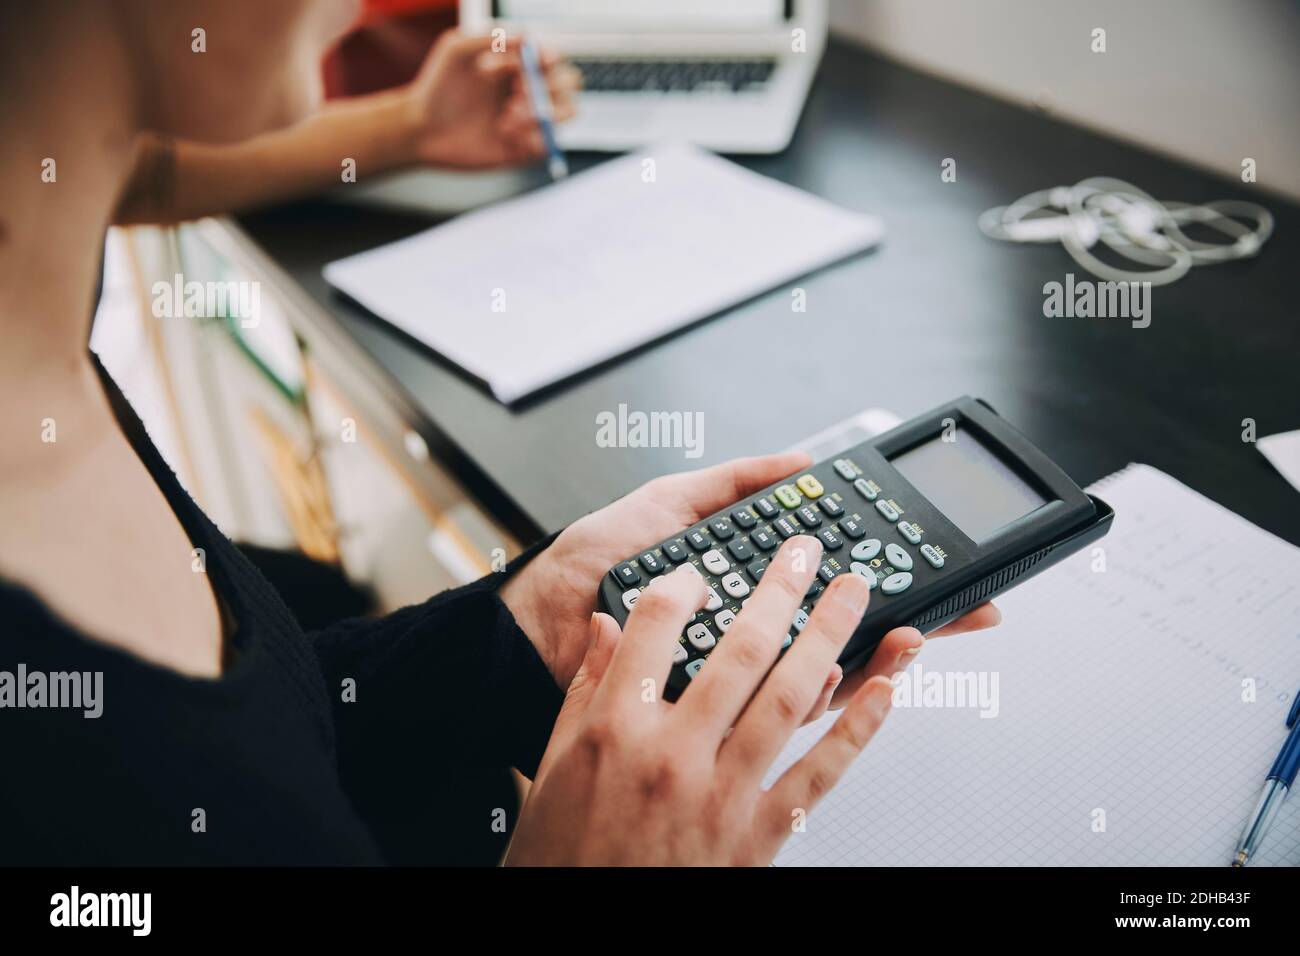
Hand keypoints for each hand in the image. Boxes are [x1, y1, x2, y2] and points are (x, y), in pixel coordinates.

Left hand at [402, 29, 579, 168]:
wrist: (422, 129)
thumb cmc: (436, 86)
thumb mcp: (456, 50)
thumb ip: (490, 36)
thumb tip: (528, 36)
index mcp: (518, 65)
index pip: (553, 57)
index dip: (553, 58)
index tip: (540, 61)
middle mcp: (529, 91)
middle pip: (569, 84)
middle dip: (549, 87)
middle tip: (516, 93)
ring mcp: (530, 121)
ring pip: (566, 112)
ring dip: (543, 113)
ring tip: (507, 118)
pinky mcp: (525, 149)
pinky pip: (549, 144)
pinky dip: (535, 138)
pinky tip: (506, 135)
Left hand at [500, 451, 998, 714]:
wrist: (536, 621)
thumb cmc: (592, 566)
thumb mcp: (671, 505)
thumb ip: (736, 482)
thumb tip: (802, 460)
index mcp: (745, 585)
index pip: (830, 578)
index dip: (889, 568)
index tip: (940, 553)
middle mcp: (750, 634)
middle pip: (848, 626)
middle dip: (912, 611)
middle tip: (962, 597)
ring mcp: (739, 678)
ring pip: (834, 670)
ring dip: (887, 651)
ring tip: (926, 625)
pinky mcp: (720, 714)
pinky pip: (790, 711)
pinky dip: (840, 693)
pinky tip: (875, 667)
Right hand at [507, 538, 900, 864]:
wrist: (588, 932)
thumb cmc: (566, 855)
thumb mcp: (554, 764)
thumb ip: (583, 689)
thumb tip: (604, 628)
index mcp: (616, 728)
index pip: (654, 628)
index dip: (682, 586)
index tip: (701, 572)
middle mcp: (673, 754)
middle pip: (739, 651)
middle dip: (780, 591)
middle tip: (805, 553)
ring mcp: (721, 794)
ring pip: (788, 698)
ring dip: (828, 637)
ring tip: (852, 594)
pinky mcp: (758, 837)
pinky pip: (818, 775)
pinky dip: (856, 730)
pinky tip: (882, 691)